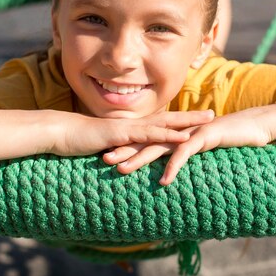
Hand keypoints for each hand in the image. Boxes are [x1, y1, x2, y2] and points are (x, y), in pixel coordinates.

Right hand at [50, 109, 214, 156]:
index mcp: (131, 128)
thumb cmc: (79, 142)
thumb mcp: (103, 148)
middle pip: (168, 119)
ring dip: (187, 122)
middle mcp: (133, 125)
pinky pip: (149, 135)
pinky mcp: (123, 134)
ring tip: (207, 121)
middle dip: (191, 117)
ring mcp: (129, 128)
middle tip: (213, 114)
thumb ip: (117, 152)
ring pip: (164, 124)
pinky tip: (183, 137)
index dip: (179, 121)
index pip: (160, 123)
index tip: (196, 120)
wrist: (62, 134)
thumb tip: (124, 161)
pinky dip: (167, 135)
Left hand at [103, 105, 275, 184]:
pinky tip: (163, 181)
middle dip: (124, 151)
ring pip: (159, 146)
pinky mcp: (205, 137)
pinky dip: (173, 167)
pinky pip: (185, 153)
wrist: (255, 126)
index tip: (108, 157)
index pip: (147, 141)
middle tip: (104, 160)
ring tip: (121, 171)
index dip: (128, 148)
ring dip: (140, 159)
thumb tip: (173, 172)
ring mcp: (190, 133)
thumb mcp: (204, 152)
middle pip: (146, 141)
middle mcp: (179, 131)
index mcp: (176, 134)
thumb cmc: (229, 141)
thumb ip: (188, 157)